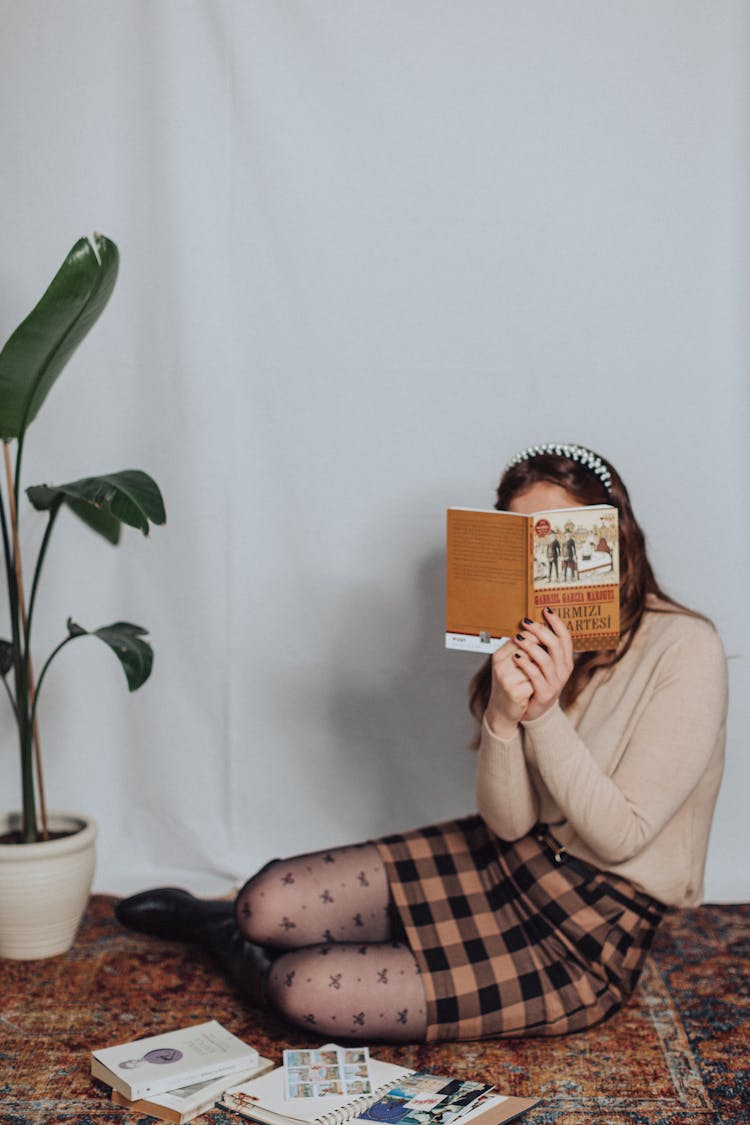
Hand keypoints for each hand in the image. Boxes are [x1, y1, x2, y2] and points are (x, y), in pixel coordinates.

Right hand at [484, 640, 534, 739]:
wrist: (502, 712)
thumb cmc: (511, 687)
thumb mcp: (513, 666)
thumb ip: (524, 651)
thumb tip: (543, 636)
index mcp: (499, 655)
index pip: (523, 637)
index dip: (539, 640)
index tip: (544, 648)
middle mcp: (500, 665)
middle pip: (530, 649)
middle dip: (541, 658)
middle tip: (539, 668)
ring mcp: (506, 678)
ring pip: (535, 666)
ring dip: (540, 673)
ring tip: (532, 681)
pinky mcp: (514, 692)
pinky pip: (535, 682)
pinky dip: (537, 686)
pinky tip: (530, 692)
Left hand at [511, 607, 573, 722]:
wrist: (535, 710)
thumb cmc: (538, 682)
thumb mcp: (544, 663)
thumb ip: (542, 646)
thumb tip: (534, 623)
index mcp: (565, 660)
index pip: (565, 638)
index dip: (557, 623)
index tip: (546, 610)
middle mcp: (564, 671)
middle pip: (555, 645)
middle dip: (540, 630)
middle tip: (526, 622)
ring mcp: (556, 683)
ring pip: (545, 659)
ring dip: (530, 645)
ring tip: (517, 638)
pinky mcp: (545, 693)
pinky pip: (535, 675)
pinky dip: (525, 664)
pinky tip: (516, 656)